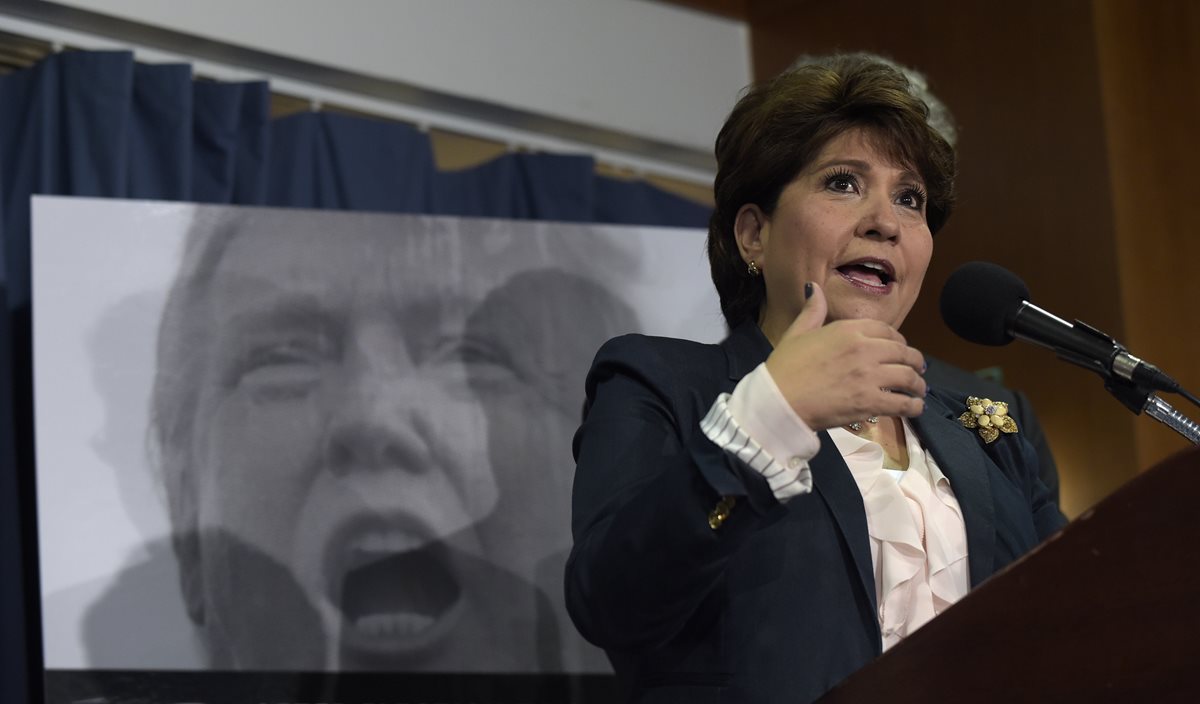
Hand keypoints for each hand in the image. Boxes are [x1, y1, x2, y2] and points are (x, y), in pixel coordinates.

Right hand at [763, 282, 926, 429]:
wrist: (778, 400)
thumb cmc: (785, 367)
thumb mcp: (797, 332)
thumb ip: (813, 310)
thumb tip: (815, 286)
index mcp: (848, 330)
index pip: (887, 330)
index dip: (898, 340)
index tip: (899, 348)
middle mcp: (864, 349)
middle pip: (903, 352)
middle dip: (914, 361)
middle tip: (917, 370)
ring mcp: (869, 376)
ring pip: (908, 377)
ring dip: (918, 384)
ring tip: (918, 390)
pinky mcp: (870, 402)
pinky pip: (902, 403)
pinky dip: (913, 406)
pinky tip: (914, 407)